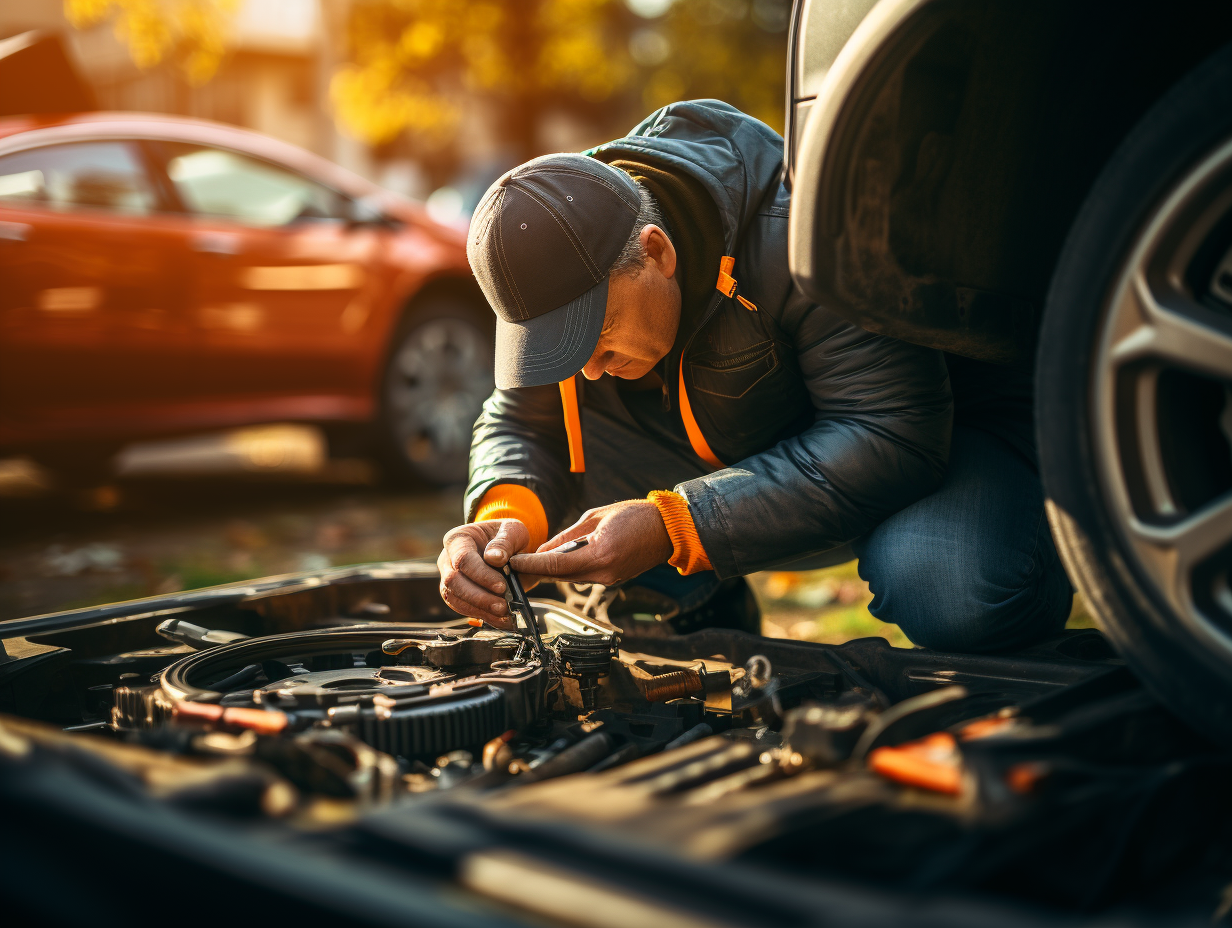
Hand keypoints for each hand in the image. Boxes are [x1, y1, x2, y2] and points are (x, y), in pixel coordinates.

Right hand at [436, 519, 528, 626]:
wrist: (508, 549)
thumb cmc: (507, 537)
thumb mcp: (513, 531)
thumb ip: (505, 541)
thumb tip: (494, 558)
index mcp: (458, 538)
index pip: (463, 559)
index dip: (481, 575)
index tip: (502, 586)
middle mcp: (448, 558)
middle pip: (453, 581)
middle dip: (478, 596)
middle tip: (502, 606)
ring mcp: (449, 578)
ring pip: (455, 598)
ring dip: (480, 609)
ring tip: (504, 614)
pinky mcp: (456, 595)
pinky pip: (462, 608)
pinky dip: (482, 616)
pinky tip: (501, 620)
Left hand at [509, 499, 671, 585]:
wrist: (667, 529)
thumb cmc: (635, 515)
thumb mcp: (595, 517)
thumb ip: (567, 536)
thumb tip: (543, 549)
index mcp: (600, 553)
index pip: (556, 564)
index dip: (532, 564)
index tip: (513, 562)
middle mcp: (604, 572)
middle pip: (560, 576)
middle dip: (537, 570)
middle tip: (513, 565)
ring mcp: (610, 578)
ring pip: (571, 578)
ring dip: (551, 571)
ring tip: (529, 564)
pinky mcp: (613, 579)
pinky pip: (584, 576)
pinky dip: (568, 570)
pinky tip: (555, 563)